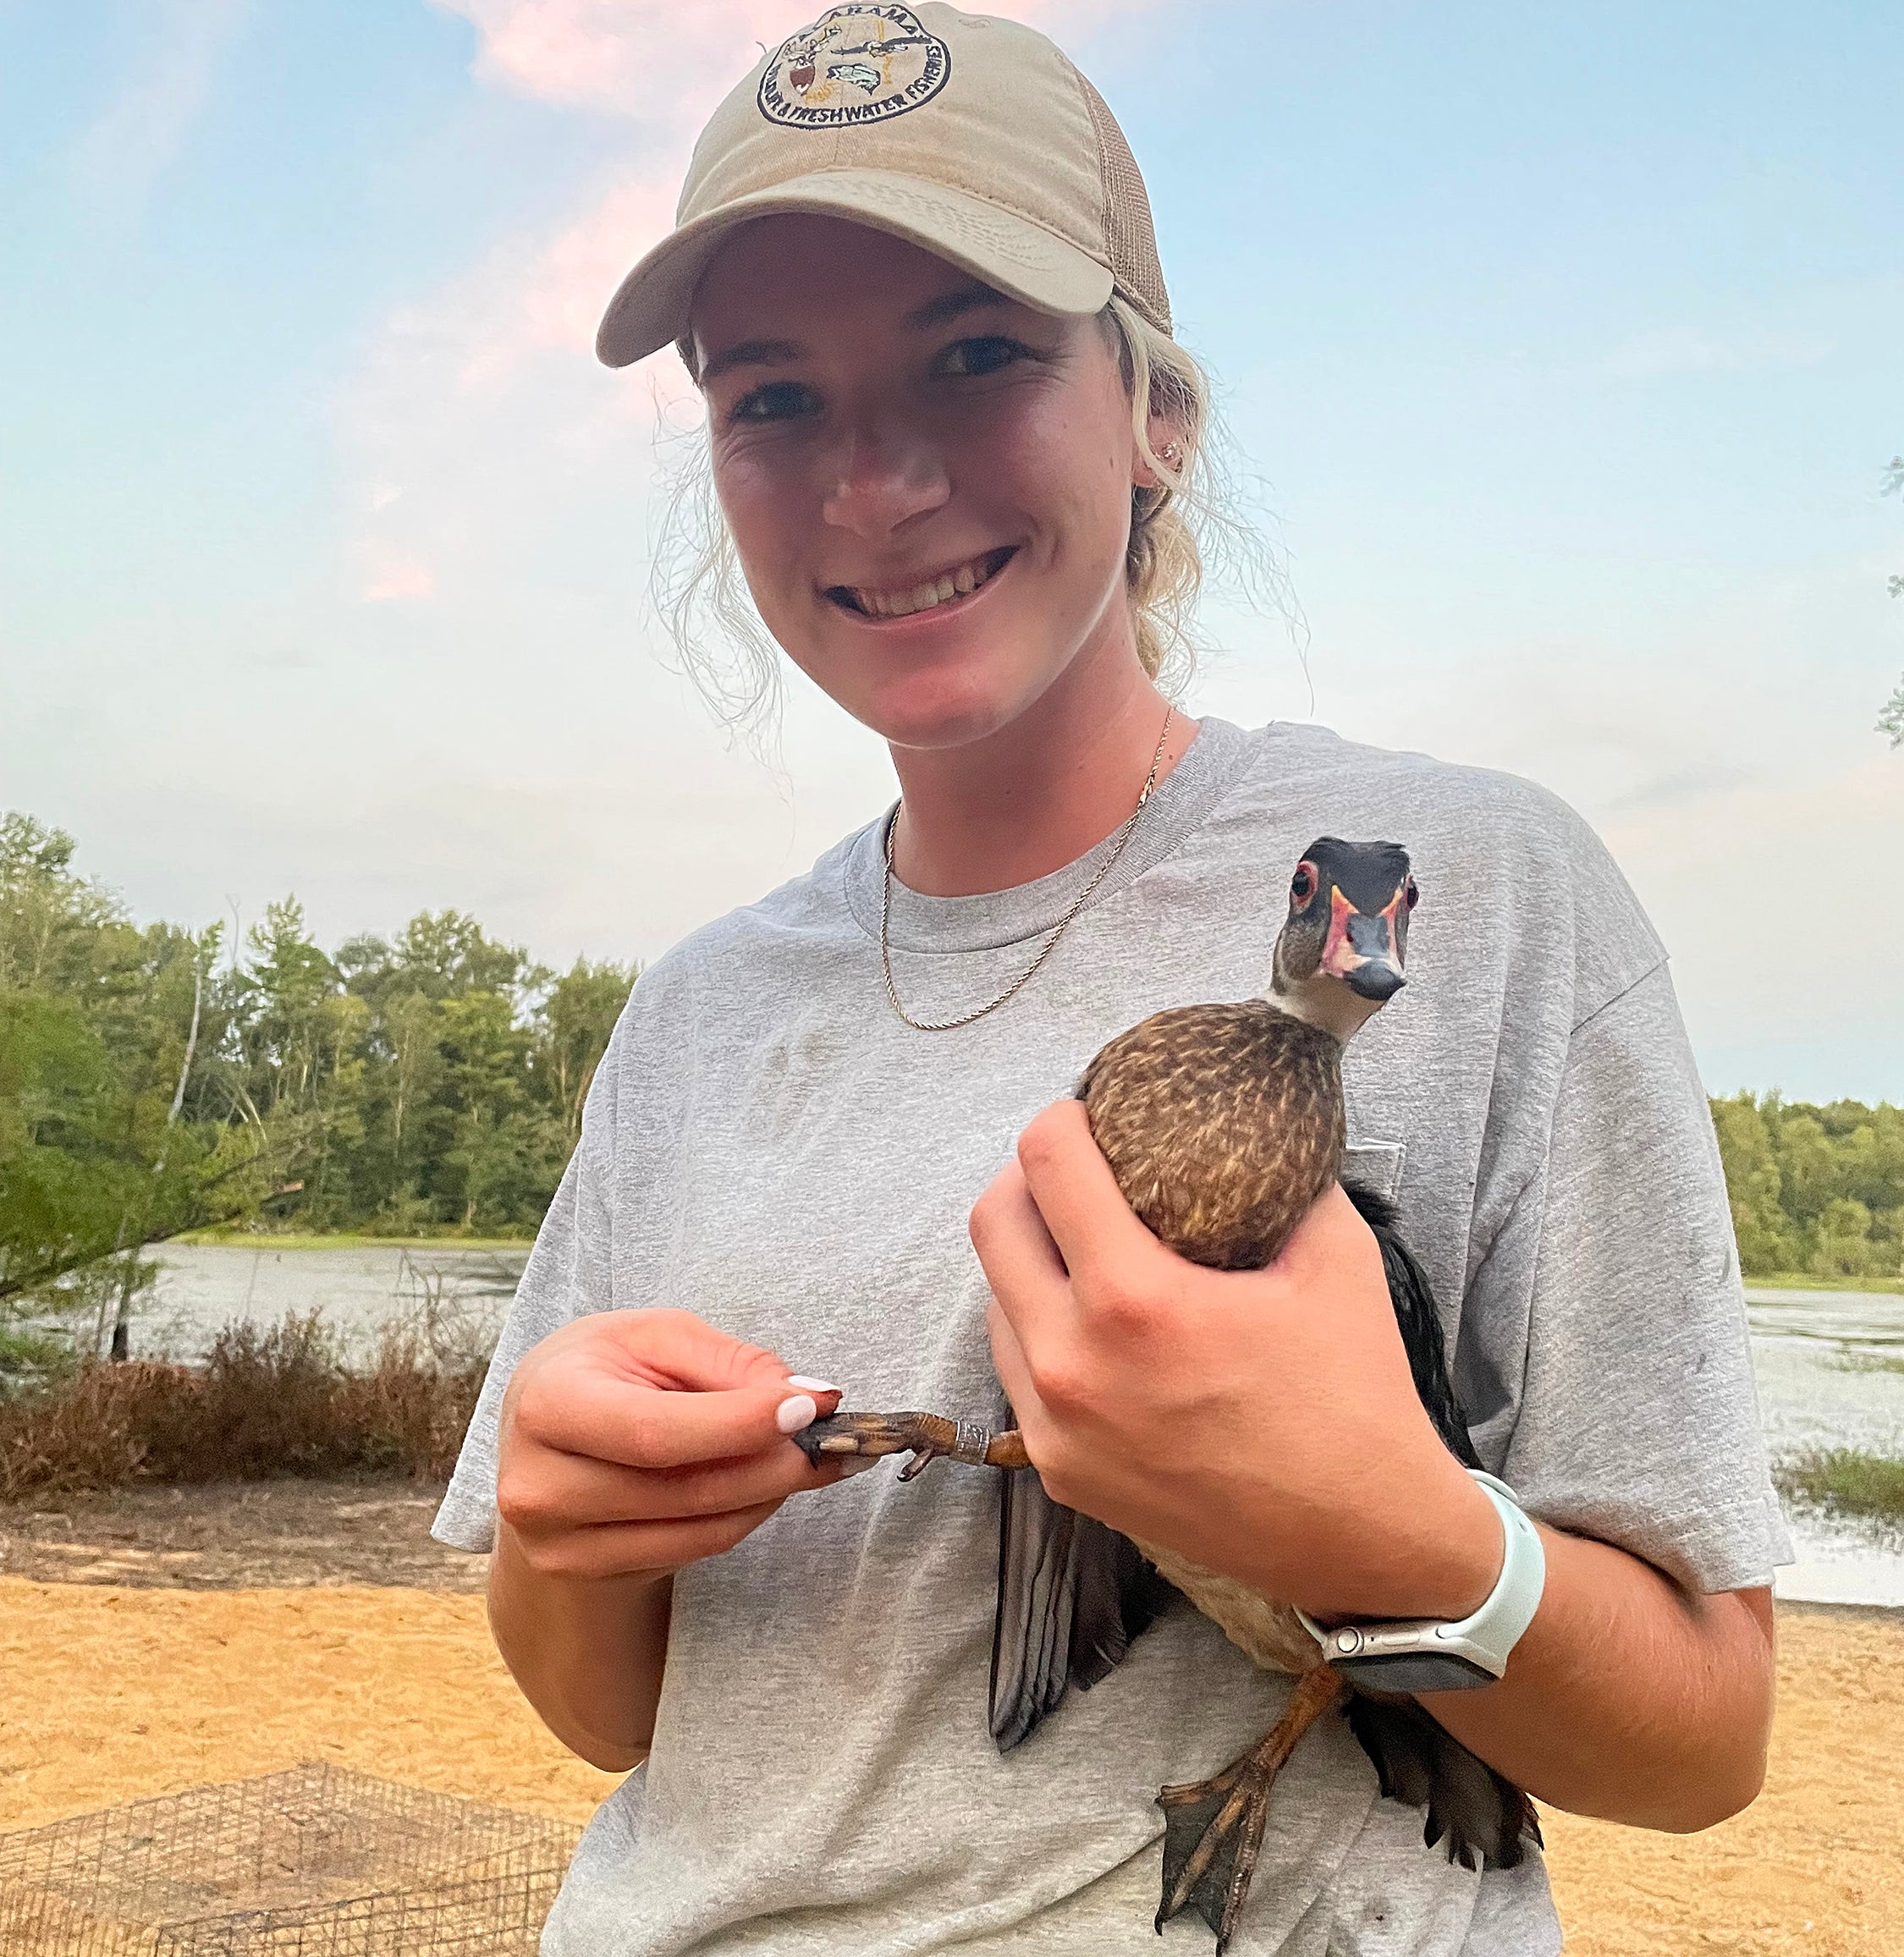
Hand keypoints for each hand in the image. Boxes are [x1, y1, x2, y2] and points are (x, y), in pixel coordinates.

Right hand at [495, 1307, 845, 1583]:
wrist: (545, 1434)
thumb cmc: (605, 1369)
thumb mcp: (658, 1337)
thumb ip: (730, 1364)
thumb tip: (808, 1399)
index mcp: (549, 1405)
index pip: (655, 1432)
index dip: (739, 1425)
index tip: (810, 1406)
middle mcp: (539, 1486)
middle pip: (684, 1487)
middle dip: (777, 1462)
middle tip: (841, 1438)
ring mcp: (560, 1543)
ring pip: (700, 1525)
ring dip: (773, 1491)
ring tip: (815, 1454)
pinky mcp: (588, 1571)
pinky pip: (694, 1548)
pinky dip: (746, 1514)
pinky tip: (770, 1482)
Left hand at [972, 1101, 1500, 1622]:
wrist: (1362, 1538)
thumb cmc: (1353, 1394)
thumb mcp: (1334, 1255)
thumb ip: (1283, 1177)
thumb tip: (1256, 1124)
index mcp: (1135, 1301)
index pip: (1046, 1164)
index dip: (1061, 1119)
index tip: (1086, 1112)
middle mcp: (1073, 1364)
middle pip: (994, 1224)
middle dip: (1028, 1177)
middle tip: (1074, 1167)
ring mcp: (1056, 1427)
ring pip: (995, 1300)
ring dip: (1026, 1255)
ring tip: (1079, 1239)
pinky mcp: (1059, 1472)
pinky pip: (1017, 1371)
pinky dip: (1039, 1327)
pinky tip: (1088, 1316)